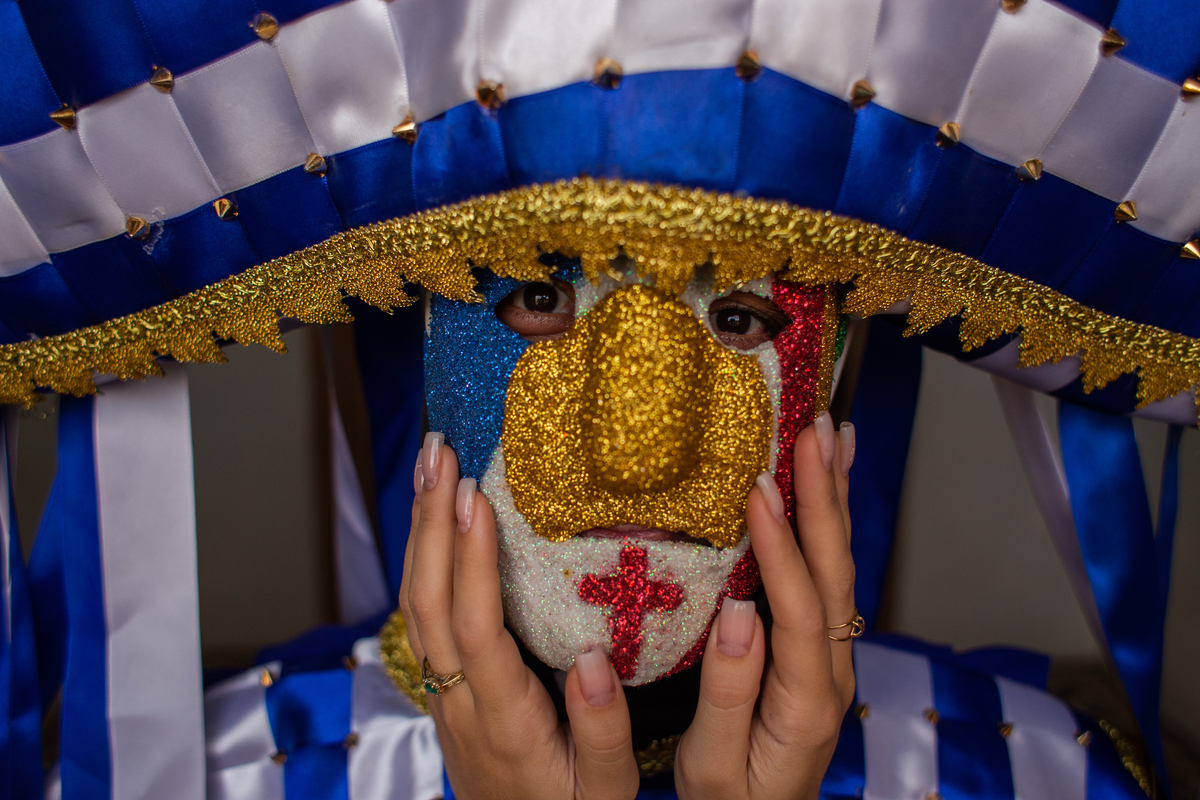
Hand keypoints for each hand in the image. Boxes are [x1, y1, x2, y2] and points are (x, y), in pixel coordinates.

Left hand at [398, 432, 640, 799]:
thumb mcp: (606, 789)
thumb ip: (603, 729)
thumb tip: (592, 657)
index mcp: (503, 719)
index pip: (476, 628)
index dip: (470, 561)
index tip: (474, 497)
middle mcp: (459, 701)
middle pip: (427, 603)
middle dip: (429, 520)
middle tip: (440, 450)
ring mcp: (442, 694)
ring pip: (415, 605)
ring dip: (419, 531)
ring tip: (433, 466)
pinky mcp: (441, 688)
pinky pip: (420, 615)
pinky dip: (422, 558)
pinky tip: (435, 522)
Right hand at [674, 411, 856, 799]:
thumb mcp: (714, 766)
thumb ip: (729, 693)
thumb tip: (739, 611)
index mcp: (807, 698)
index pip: (799, 606)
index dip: (781, 545)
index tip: (759, 487)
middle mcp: (833, 668)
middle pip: (836, 570)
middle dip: (825, 494)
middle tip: (814, 427)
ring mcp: (832, 654)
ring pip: (841, 564)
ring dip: (836, 496)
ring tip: (833, 434)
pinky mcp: (820, 645)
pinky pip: (831, 572)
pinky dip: (831, 520)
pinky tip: (829, 485)